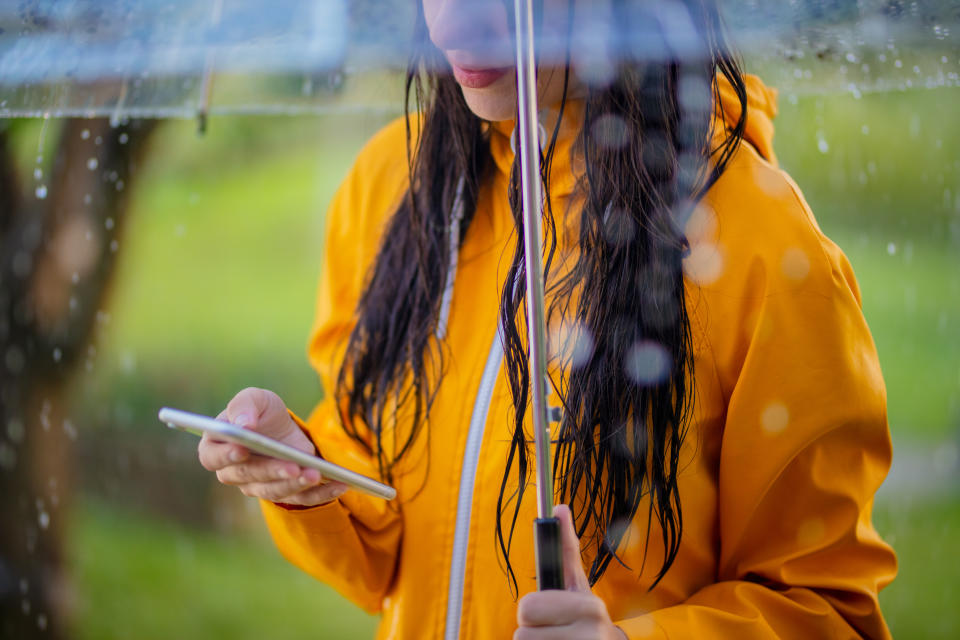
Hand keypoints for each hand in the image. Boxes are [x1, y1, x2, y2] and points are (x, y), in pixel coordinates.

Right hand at [197, 387, 347, 506]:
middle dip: (273, 471)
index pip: (213, 458)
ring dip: (296, 484)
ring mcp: (258, 487)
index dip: (226, 455)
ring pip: (274, 491)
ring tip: (316, 474)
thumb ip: (243, 406)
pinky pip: (302, 499)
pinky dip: (322, 494)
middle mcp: (233, 473)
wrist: (283, 429)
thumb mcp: (255, 399)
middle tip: (293, 465)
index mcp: (216, 448)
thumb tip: (243, 424)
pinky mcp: (285, 494)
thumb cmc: (261, 412)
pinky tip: (339, 485)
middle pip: (249, 476)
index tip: (243, 449)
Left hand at [515, 504, 627, 639]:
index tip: (544, 613)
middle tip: (549, 629)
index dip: (531, 611)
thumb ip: (566, 548)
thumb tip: (559, 508)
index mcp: (589, 607)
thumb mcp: (577, 583)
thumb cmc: (584, 617)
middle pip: (522, 633)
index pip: (527, 608)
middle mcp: (591, 635)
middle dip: (531, 630)